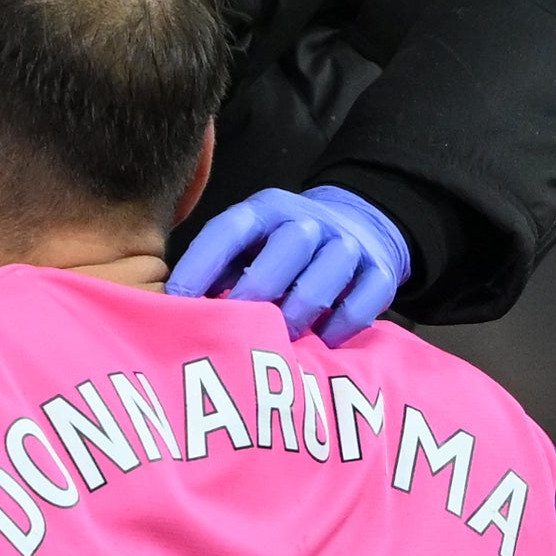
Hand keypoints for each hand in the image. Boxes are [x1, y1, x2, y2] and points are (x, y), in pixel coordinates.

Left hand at [167, 183, 408, 343]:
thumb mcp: (248, 246)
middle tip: (235, 328)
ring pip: (326, 275)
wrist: (358, 226)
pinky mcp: (380, 272)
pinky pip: (363, 302)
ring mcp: (349, 244)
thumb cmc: (281, 249)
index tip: (179, 299)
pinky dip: (340, 327)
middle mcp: (309, 221)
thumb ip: (217, 271)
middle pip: (288, 247)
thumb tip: (174, 310)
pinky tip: (319, 345)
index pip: (232, 228)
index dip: (203, 263)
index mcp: (266, 210)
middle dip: (258, 290)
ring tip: (277, 341)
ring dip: (298, 313)